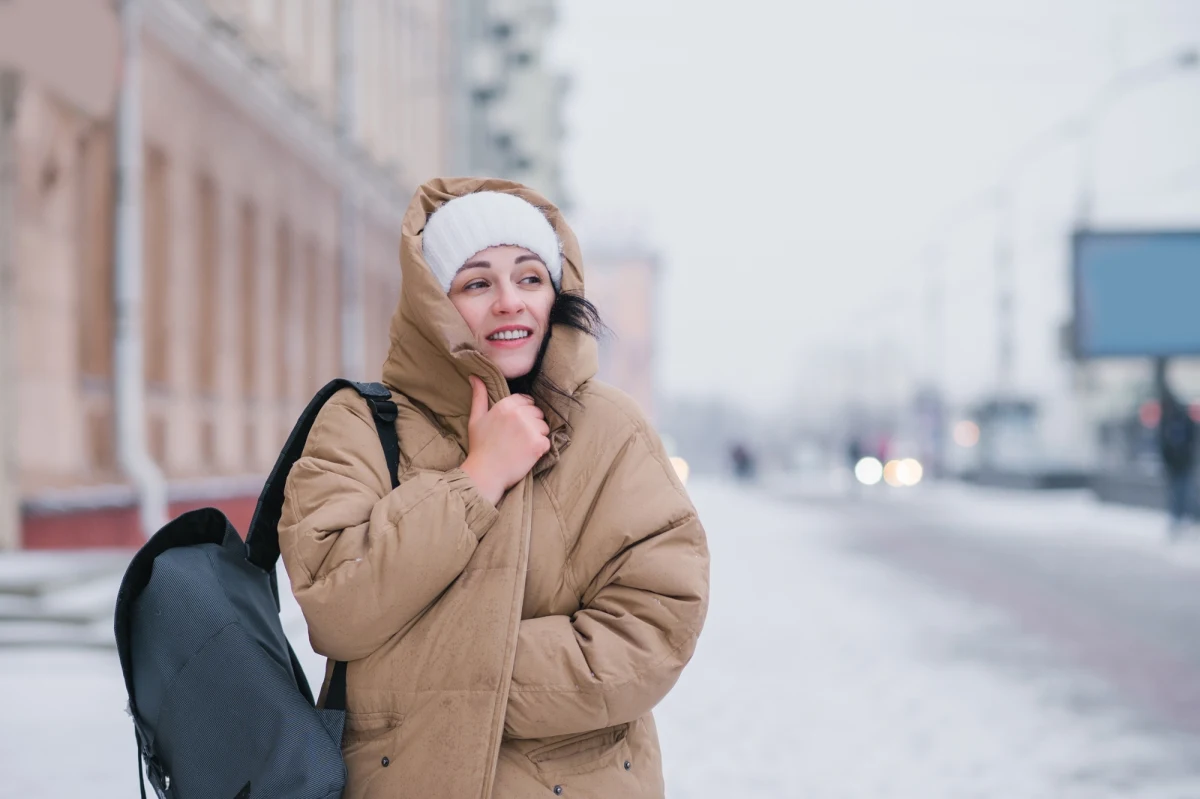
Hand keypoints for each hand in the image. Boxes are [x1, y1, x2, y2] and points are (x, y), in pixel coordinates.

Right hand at [459, 376, 549, 504]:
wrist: (485, 473)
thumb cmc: (480, 447)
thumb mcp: (476, 419)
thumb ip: (479, 396)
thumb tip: (475, 376)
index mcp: (505, 405)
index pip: (527, 400)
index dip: (524, 412)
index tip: (517, 425)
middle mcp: (519, 414)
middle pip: (537, 412)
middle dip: (532, 423)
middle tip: (518, 438)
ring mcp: (530, 429)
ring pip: (544, 426)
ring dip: (537, 436)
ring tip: (522, 447)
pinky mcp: (538, 444)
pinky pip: (547, 441)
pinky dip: (540, 449)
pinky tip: (527, 454)